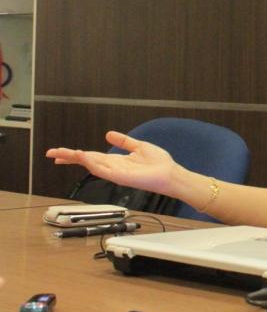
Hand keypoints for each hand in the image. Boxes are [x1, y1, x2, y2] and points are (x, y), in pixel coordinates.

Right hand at [46, 131, 177, 194]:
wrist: (170, 174)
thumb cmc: (158, 163)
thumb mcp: (138, 146)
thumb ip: (123, 141)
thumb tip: (108, 134)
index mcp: (115, 161)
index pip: (91, 156)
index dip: (75, 154)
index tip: (60, 152)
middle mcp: (112, 167)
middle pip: (86, 161)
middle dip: (68, 157)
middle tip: (51, 154)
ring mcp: (115, 173)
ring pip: (91, 165)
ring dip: (76, 158)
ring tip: (62, 153)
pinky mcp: (120, 177)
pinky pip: (103, 170)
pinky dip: (91, 163)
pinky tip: (82, 157)